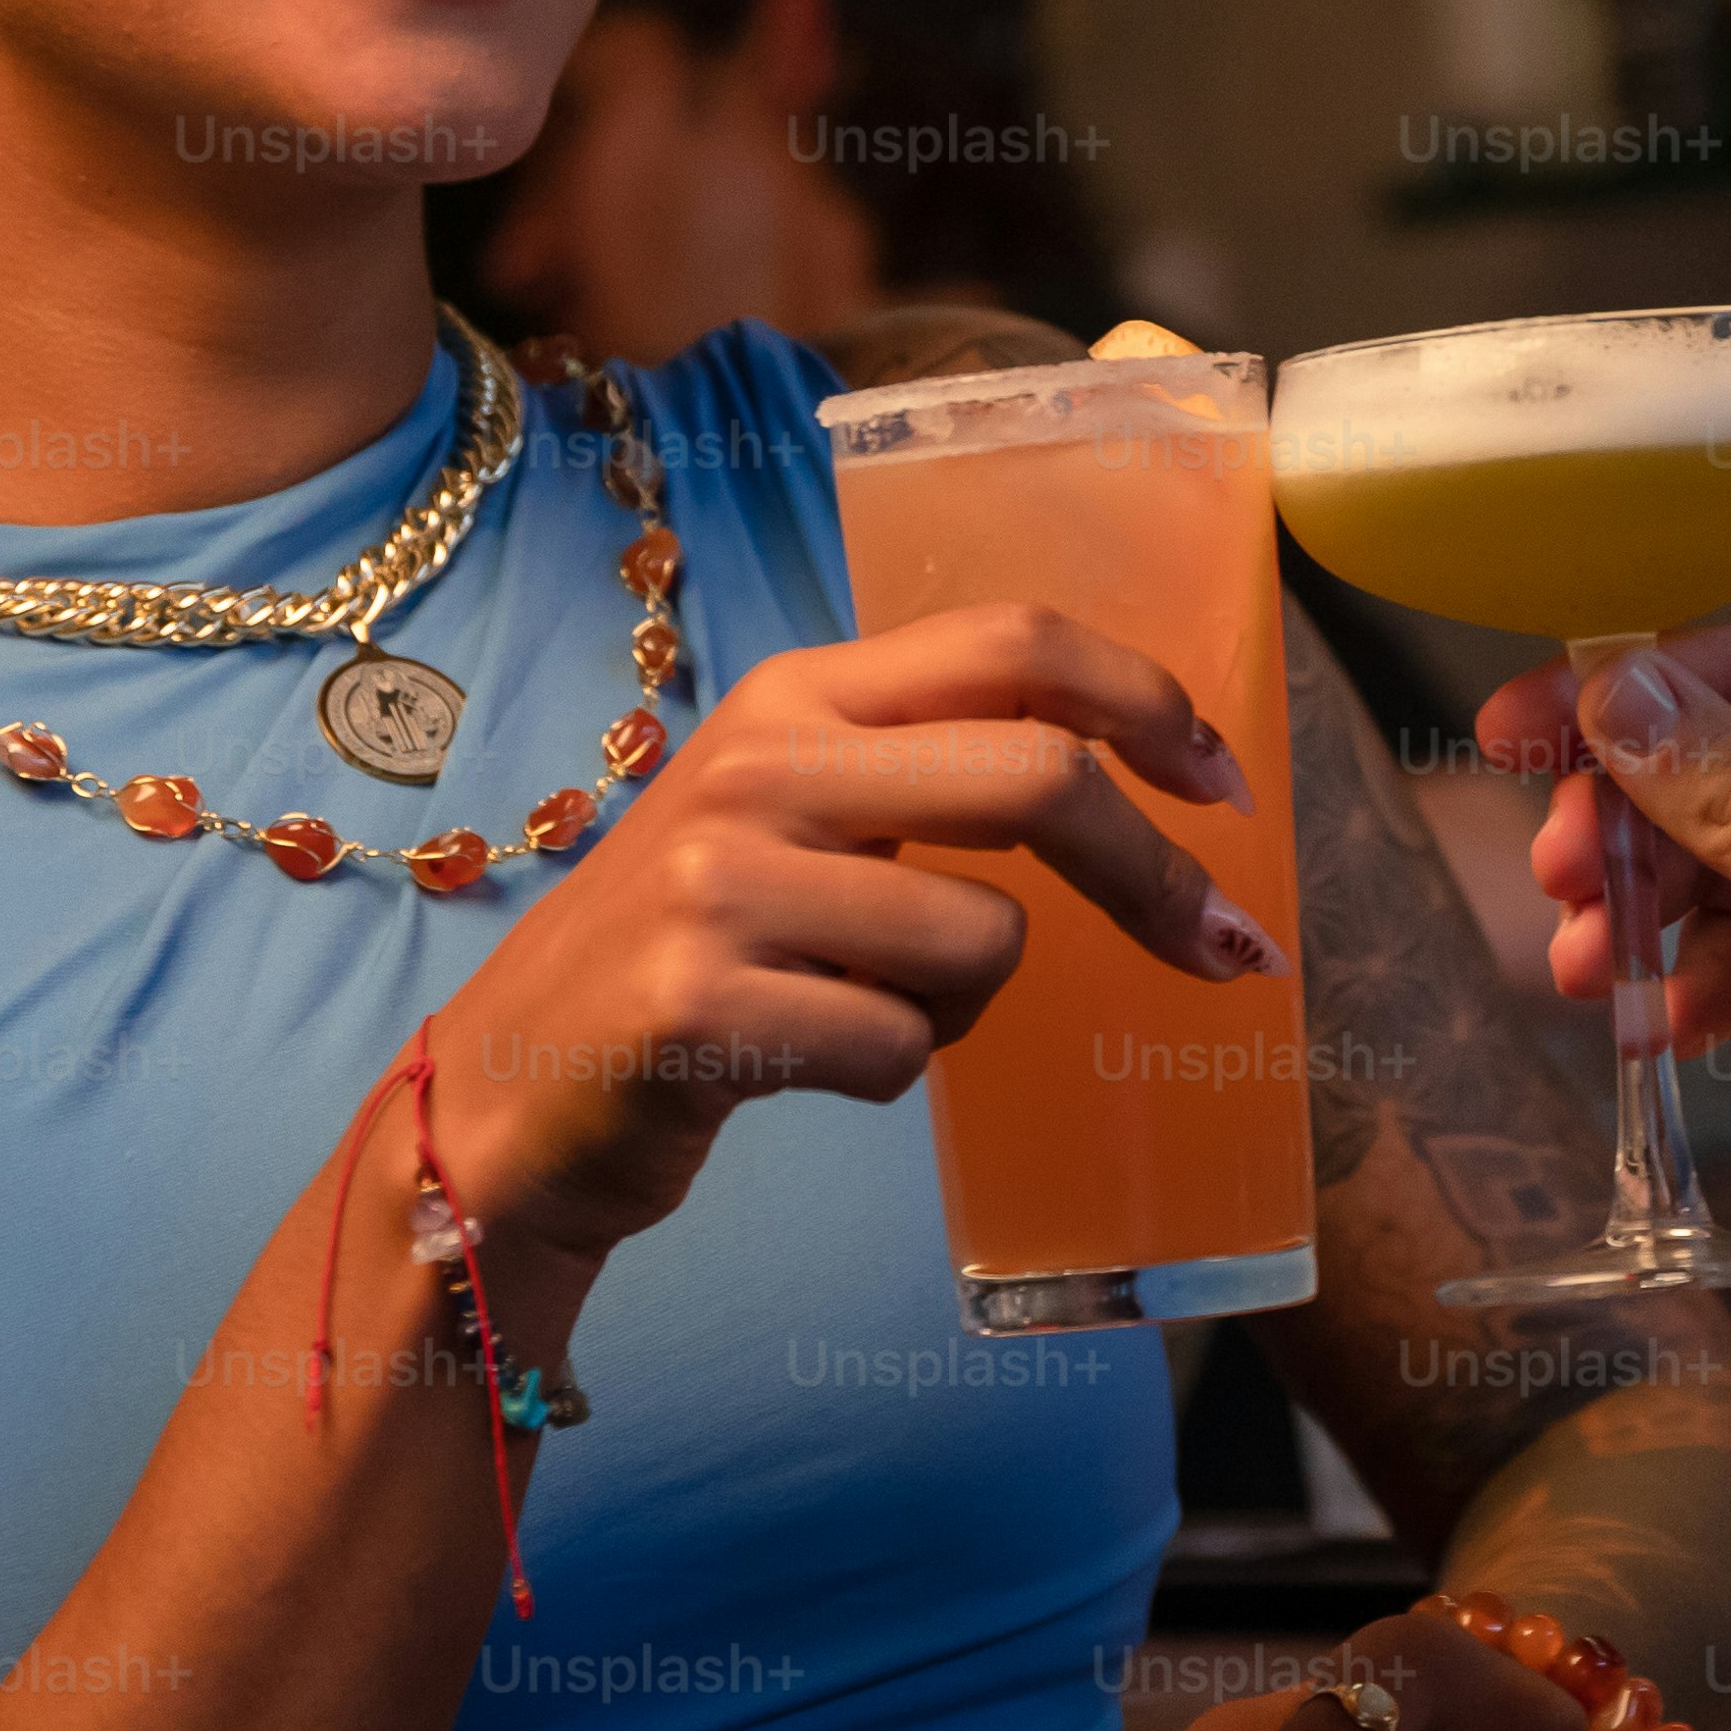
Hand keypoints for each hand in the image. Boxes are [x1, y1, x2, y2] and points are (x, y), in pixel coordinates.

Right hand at [425, 604, 1274, 1252]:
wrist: (508, 1092)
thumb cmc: (698, 954)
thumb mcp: (796, 818)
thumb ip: (929, 772)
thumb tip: (1148, 778)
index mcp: (798, 694)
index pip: (1012, 638)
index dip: (1148, 700)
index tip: (1222, 783)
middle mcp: (760, 763)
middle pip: (1040, 776)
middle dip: (1155, 874)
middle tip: (1222, 951)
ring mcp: (722, 881)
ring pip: (985, 940)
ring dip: (968, 1006)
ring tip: (868, 1009)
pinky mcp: (700, 1004)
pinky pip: (903, 1048)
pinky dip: (889, 1072)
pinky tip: (805, 1061)